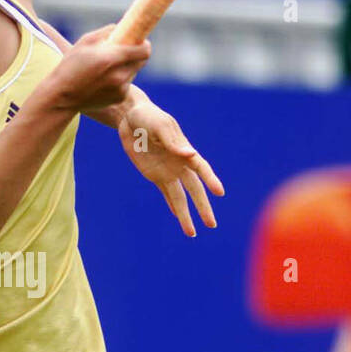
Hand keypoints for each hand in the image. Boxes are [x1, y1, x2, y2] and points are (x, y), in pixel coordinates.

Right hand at [51, 24, 151, 112]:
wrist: (61, 96)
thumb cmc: (70, 66)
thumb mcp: (85, 41)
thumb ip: (106, 32)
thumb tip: (121, 28)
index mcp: (112, 58)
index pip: (144, 50)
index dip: (144, 44)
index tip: (139, 42)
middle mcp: (119, 75)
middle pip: (141, 61)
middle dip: (134, 55)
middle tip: (123, 52)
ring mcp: (121, 89)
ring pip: (133, 73)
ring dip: (126, 68)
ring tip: (107, 69)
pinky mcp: (119, 98)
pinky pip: (126, 85)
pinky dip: (119, 81)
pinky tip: (103, 81)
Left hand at [118, 93, 223, 235]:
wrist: (130, 118)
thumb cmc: (148, 117)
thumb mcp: (159, 126)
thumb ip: (172, 141)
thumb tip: (189, 154)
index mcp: (184, 151)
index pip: (201, 168)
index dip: (211, 179)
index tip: (219, 193)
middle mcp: (179, 164)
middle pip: (194, 190)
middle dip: (203, 207)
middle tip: (212, 224)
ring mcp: (167, 171)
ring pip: (180, 197)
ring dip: (186, 214)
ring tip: (192, 233)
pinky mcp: (154, 175)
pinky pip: (166, 193)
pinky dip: (172, 206)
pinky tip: (178, 216)